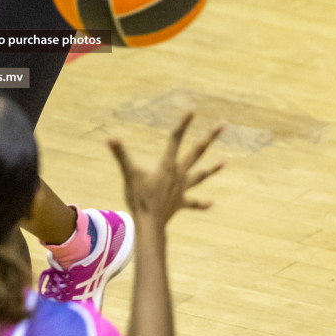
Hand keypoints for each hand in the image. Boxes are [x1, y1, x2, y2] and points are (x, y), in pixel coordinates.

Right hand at [108, 113, 223, 225]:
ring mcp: (182, 188)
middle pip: (197, 152)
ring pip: (201, 176)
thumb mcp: (129, 174)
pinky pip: (194, 203)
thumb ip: (121, 155)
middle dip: (209, 137)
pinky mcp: (181, 203)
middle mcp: (179, 174)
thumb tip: (111, 138)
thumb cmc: (139, 198)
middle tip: (222, 124)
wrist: (150, 224)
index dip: (183, 124)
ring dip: (212, 169)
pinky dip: (202, 203)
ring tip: (224, 162)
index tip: (191, 111)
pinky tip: (212, 203)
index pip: (176, 139)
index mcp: (168, 164)